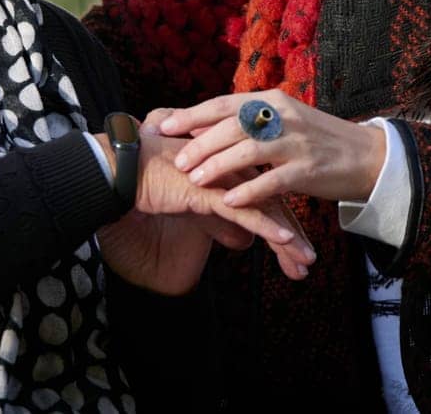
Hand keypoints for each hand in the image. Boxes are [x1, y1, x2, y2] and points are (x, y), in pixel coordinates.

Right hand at [93, 127, 315, 282]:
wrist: (122, 169)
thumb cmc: (152, 182)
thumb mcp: (194, 206)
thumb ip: (221, 221)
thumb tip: (242, 242)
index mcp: (232, 169)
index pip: (268, 197)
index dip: (284, 223)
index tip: (299, 248)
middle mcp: (233, 171)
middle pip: (274, 204)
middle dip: (293, 235)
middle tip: (308, 262)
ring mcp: (222, 179)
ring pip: (265, 209)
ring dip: (288, 237)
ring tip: (305, 260)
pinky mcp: (208, 190)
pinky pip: (244, 211)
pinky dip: (267, 227)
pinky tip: (285, 241)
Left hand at [156, 91, 386, 208]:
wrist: (366, 156)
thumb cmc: (315, 140)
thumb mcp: (281, 121)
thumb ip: (246, 122)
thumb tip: (199, 127)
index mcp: (272, 101)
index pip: (223, 104)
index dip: (192, 115)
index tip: (163, 125)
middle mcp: (282, 116)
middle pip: (231, 126)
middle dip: (199, 143)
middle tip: (176, 159)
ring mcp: (296, 142)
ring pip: (248, 151)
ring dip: (218, 165)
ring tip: (195, 179)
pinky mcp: (308, 169)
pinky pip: (272, 180)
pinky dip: (249, 190)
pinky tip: (229, 200)